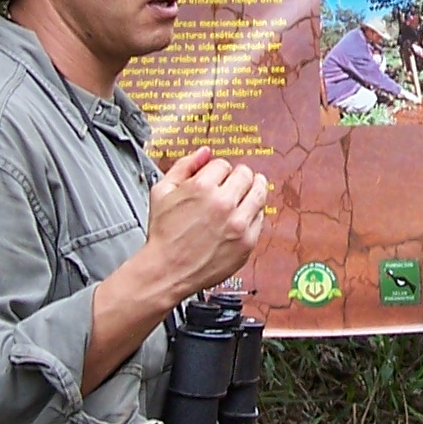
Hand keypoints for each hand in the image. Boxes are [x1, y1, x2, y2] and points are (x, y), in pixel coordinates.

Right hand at [143, 147, 269, 300]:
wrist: (166, 271)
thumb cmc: (163, 234)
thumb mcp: (162, 192)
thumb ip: (183, 166)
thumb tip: (204, 152)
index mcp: (202, 187)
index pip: (224, 164)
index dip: (218, 170)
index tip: (216, 177)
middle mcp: (223, 204)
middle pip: (245, 174)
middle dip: (238, 176)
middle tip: (234, 183)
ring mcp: (238, 223)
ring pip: (259, 192)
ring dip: (254, 188)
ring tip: (248, 190)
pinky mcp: (247, 241)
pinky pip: (260, 217)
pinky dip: (253, 213)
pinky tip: (243, 215)